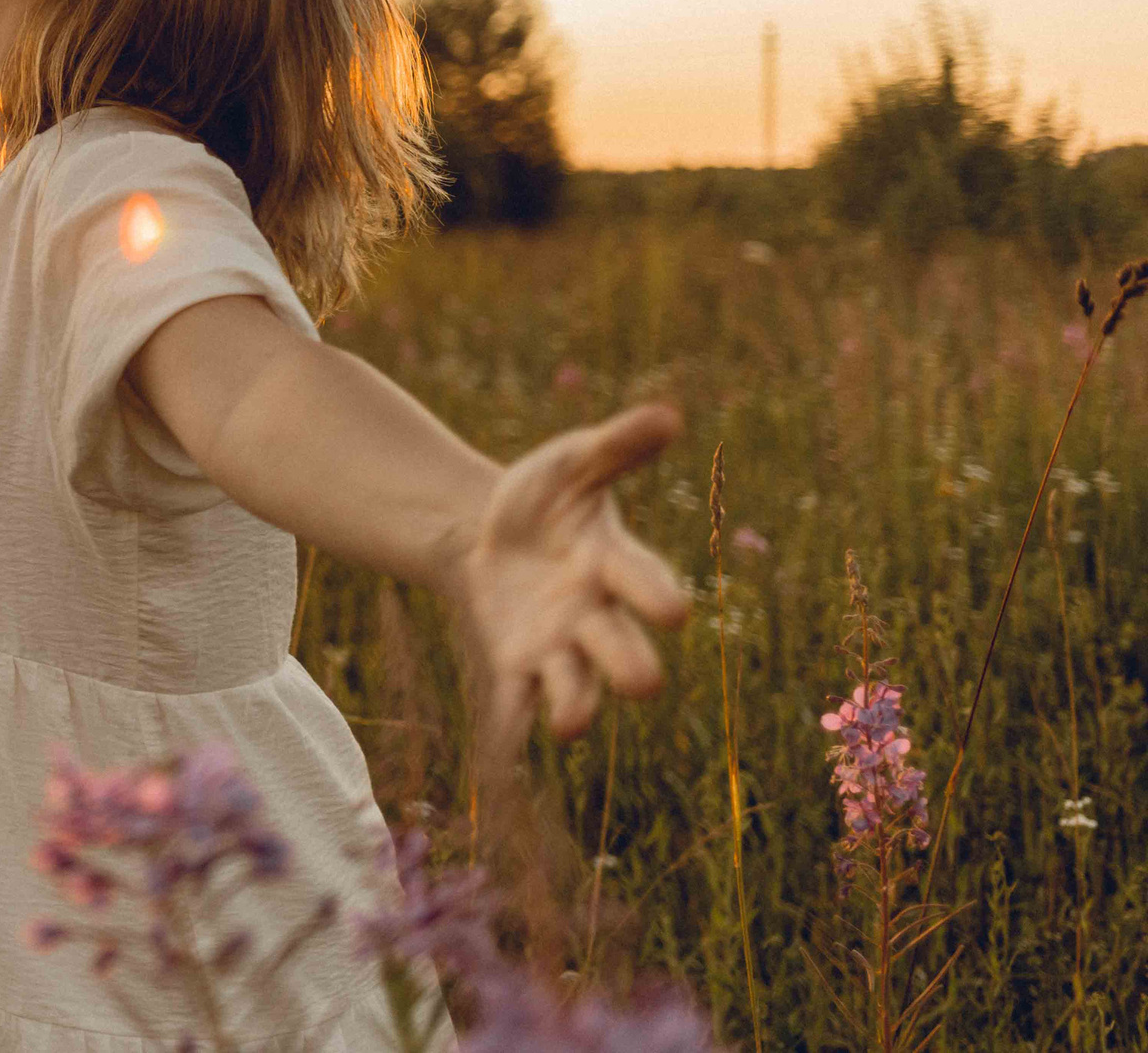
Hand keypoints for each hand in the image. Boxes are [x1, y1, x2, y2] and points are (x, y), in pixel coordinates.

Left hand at [456, 403, 691, 750]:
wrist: (486, 529)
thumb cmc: (544, 494)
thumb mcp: (572, 462)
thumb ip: (616, 445)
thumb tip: (668, 415)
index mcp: (615, 564)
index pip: (647, 584)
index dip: (659, 597)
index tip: (672, 612)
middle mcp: (595, 615)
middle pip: (623, 651)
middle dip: (631, 665)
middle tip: (641, 682)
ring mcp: (556, 645)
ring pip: (576, 687)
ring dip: (575, 705)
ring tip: (568, 723)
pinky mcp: (514, 663)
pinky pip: (516, 700)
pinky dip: (511, 722)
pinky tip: (502, 743)